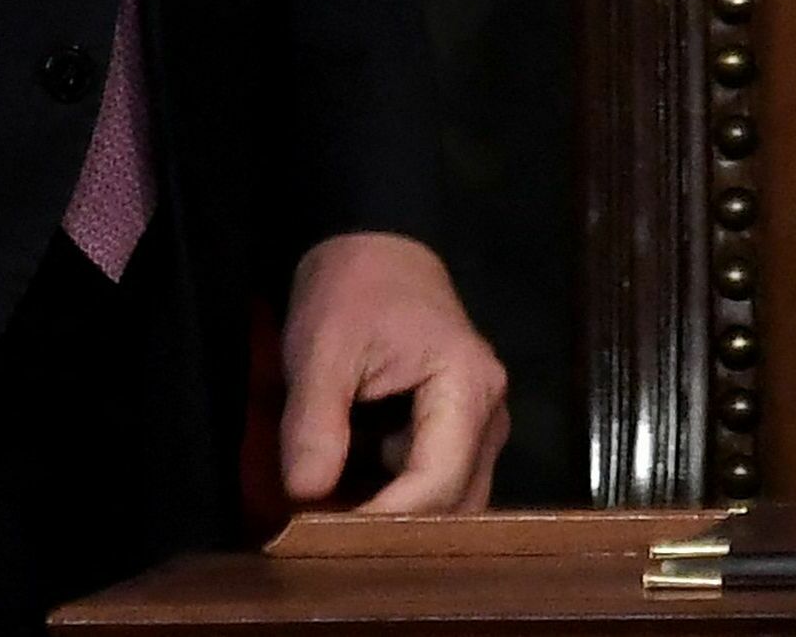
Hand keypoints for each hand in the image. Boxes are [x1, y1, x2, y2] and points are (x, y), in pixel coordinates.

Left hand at [278, 230, 510, 515]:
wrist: (376, 249)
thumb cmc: (354, 290)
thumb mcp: (321, 348)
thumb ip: (314, 422)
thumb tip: (305, 495)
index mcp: (468, 389)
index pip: (436, 485)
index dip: (383, 521)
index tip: (324, 539)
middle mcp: (490, 418)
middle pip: (454, 507)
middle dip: (392, 532)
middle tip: (326, 546)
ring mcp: (480, 429)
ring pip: (449, 506)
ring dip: (395, 522)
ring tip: (335, 528)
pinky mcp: (460, 435)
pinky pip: (436, 488)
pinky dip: (395, 504)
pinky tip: (349, 505)